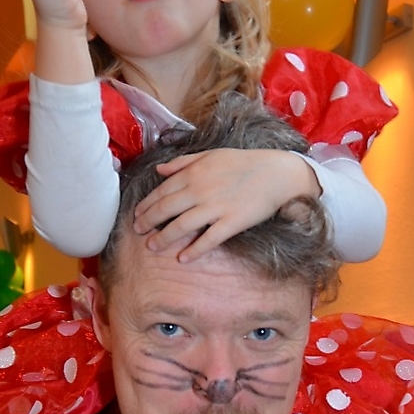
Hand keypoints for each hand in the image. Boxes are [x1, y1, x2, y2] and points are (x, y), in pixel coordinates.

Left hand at [133, 149, 319, 259]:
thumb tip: (159, 170)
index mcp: (193, 173)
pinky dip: (194, 250)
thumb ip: (182, 163)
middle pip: (166, 210)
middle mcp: (200, 191)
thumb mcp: (210, 155)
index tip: (137, 214)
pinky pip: (208, 240)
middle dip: (148, 222)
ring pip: (181, 226)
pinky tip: (183, 258)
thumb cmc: (243, 163)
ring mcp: (215, 208)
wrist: (276, 173)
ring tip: (153, 246)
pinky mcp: (231, 223)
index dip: (146, 205)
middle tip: (138, 232)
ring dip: (164, 238)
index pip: (161, 191)